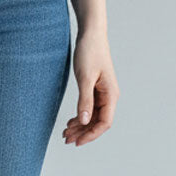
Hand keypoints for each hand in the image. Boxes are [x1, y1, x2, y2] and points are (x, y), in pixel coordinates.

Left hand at [62, 29, 118, 146]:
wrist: (91, 33)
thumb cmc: (90, 51)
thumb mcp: (85, 77)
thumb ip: (85, 100)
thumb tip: (84, 122)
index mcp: (110, 95)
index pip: (104, 123)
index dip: (91, 134)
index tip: (77, 142)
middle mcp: (109, 96)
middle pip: (98, 122)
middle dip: (83, 132)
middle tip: (66, 139)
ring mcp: (103, 93)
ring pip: (93, 116)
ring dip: (81, 126)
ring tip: (65, 133)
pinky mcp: (95, 88)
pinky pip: (90, 107)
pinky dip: (80, 115)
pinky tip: (71, 121)